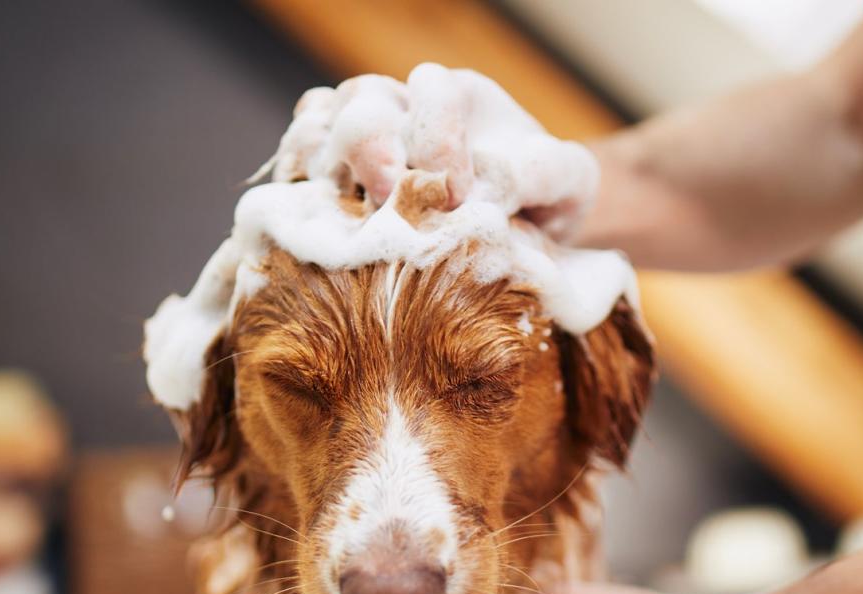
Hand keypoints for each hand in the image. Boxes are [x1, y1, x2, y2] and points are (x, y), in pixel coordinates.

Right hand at [272, 64, 596, 239]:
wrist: (519, 231)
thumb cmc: (543, 203)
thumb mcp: (566, 183)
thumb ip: (542, 173)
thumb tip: (486, 185)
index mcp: (459, 98)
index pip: (431, 92)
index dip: (437, 142)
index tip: (458, 199)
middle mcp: (403, 106)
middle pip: (361, 101)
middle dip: (371, 151)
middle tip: (389, 200)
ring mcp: (362, 136)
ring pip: (318, 122)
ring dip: (324, 165)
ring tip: (347, 209)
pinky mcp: (334, 175)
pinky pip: (296, 155)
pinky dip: (296, 177)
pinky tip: (316, 209)